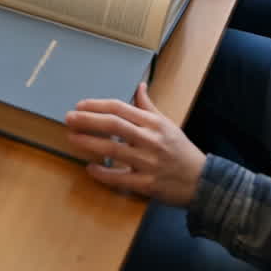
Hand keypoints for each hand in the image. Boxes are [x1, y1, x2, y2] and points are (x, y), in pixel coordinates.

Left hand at [65, 83, 205, 205]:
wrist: (202, 181)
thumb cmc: (181, 150)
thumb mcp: (167, 124)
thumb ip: (149, 107)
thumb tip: (140, 86)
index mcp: (153, 123)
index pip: (120, 109)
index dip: (98, 106)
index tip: (80, 105)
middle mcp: (150, 140)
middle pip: (114, 126)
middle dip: (88, 120)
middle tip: (69, 118)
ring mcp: (148, 163)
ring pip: (113, 150)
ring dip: (89, 143)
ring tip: (72, 138)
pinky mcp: (147, 185)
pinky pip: (121, 178)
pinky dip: (103, 173)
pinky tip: (90, 168)